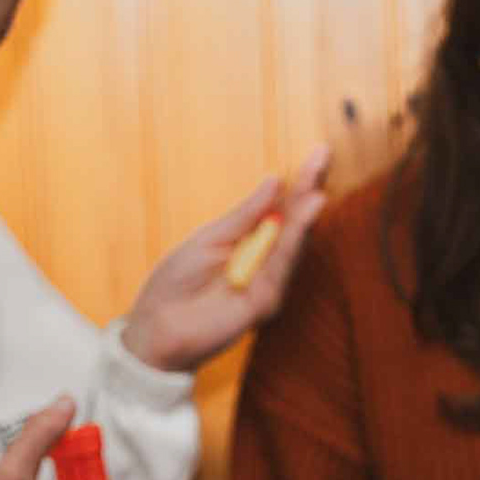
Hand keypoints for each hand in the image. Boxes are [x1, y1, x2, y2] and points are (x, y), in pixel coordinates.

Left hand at [120, 146, 331, 372]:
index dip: (299, 182)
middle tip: (324, 158)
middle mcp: (264, 260)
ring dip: (305, 217)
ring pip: (293, 244)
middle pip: (294, 222)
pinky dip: (291, 244)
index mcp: (249, 240)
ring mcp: (267, 282)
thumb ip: (244, 215)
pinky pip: (280, 269)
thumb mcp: (209, 238)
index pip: (281, 207)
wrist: (156, 326)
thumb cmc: (176, 282)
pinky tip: (302, 220)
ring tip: (316, 192)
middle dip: (309, 190)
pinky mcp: (264, 303)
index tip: (319, 153)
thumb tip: (274, 182)